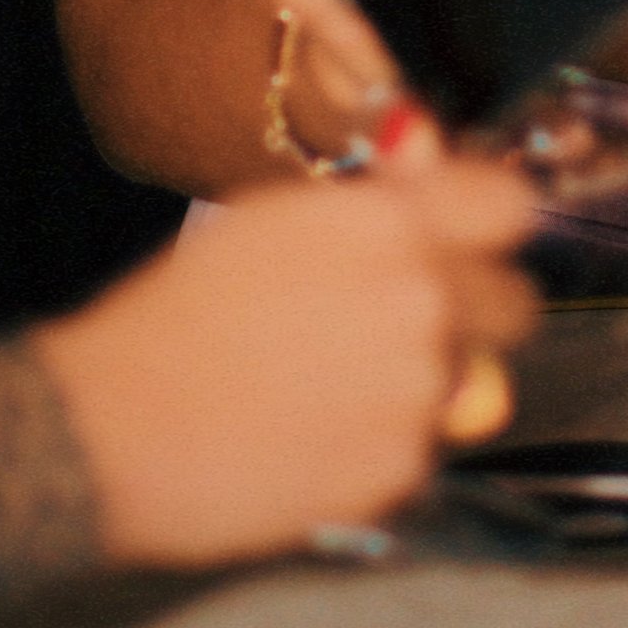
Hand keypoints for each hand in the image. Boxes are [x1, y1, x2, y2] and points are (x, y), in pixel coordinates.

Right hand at [31, 149, 539, 566]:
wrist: (113, 429)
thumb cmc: (179, 313)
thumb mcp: (273, 219)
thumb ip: (373, 200)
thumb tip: (430, 159)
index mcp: (390, 223)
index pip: (511, 207)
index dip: (489, 227)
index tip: (472, 241)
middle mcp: (422, 298)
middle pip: (513, 305)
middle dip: (471, 314)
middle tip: (401, 328)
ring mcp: (417, 390)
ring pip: (466, 383)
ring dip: (420, 385)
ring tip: (329, 391)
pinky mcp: (399, 469)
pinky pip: (421, 450)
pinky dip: (381, 447)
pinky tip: (311, 438)